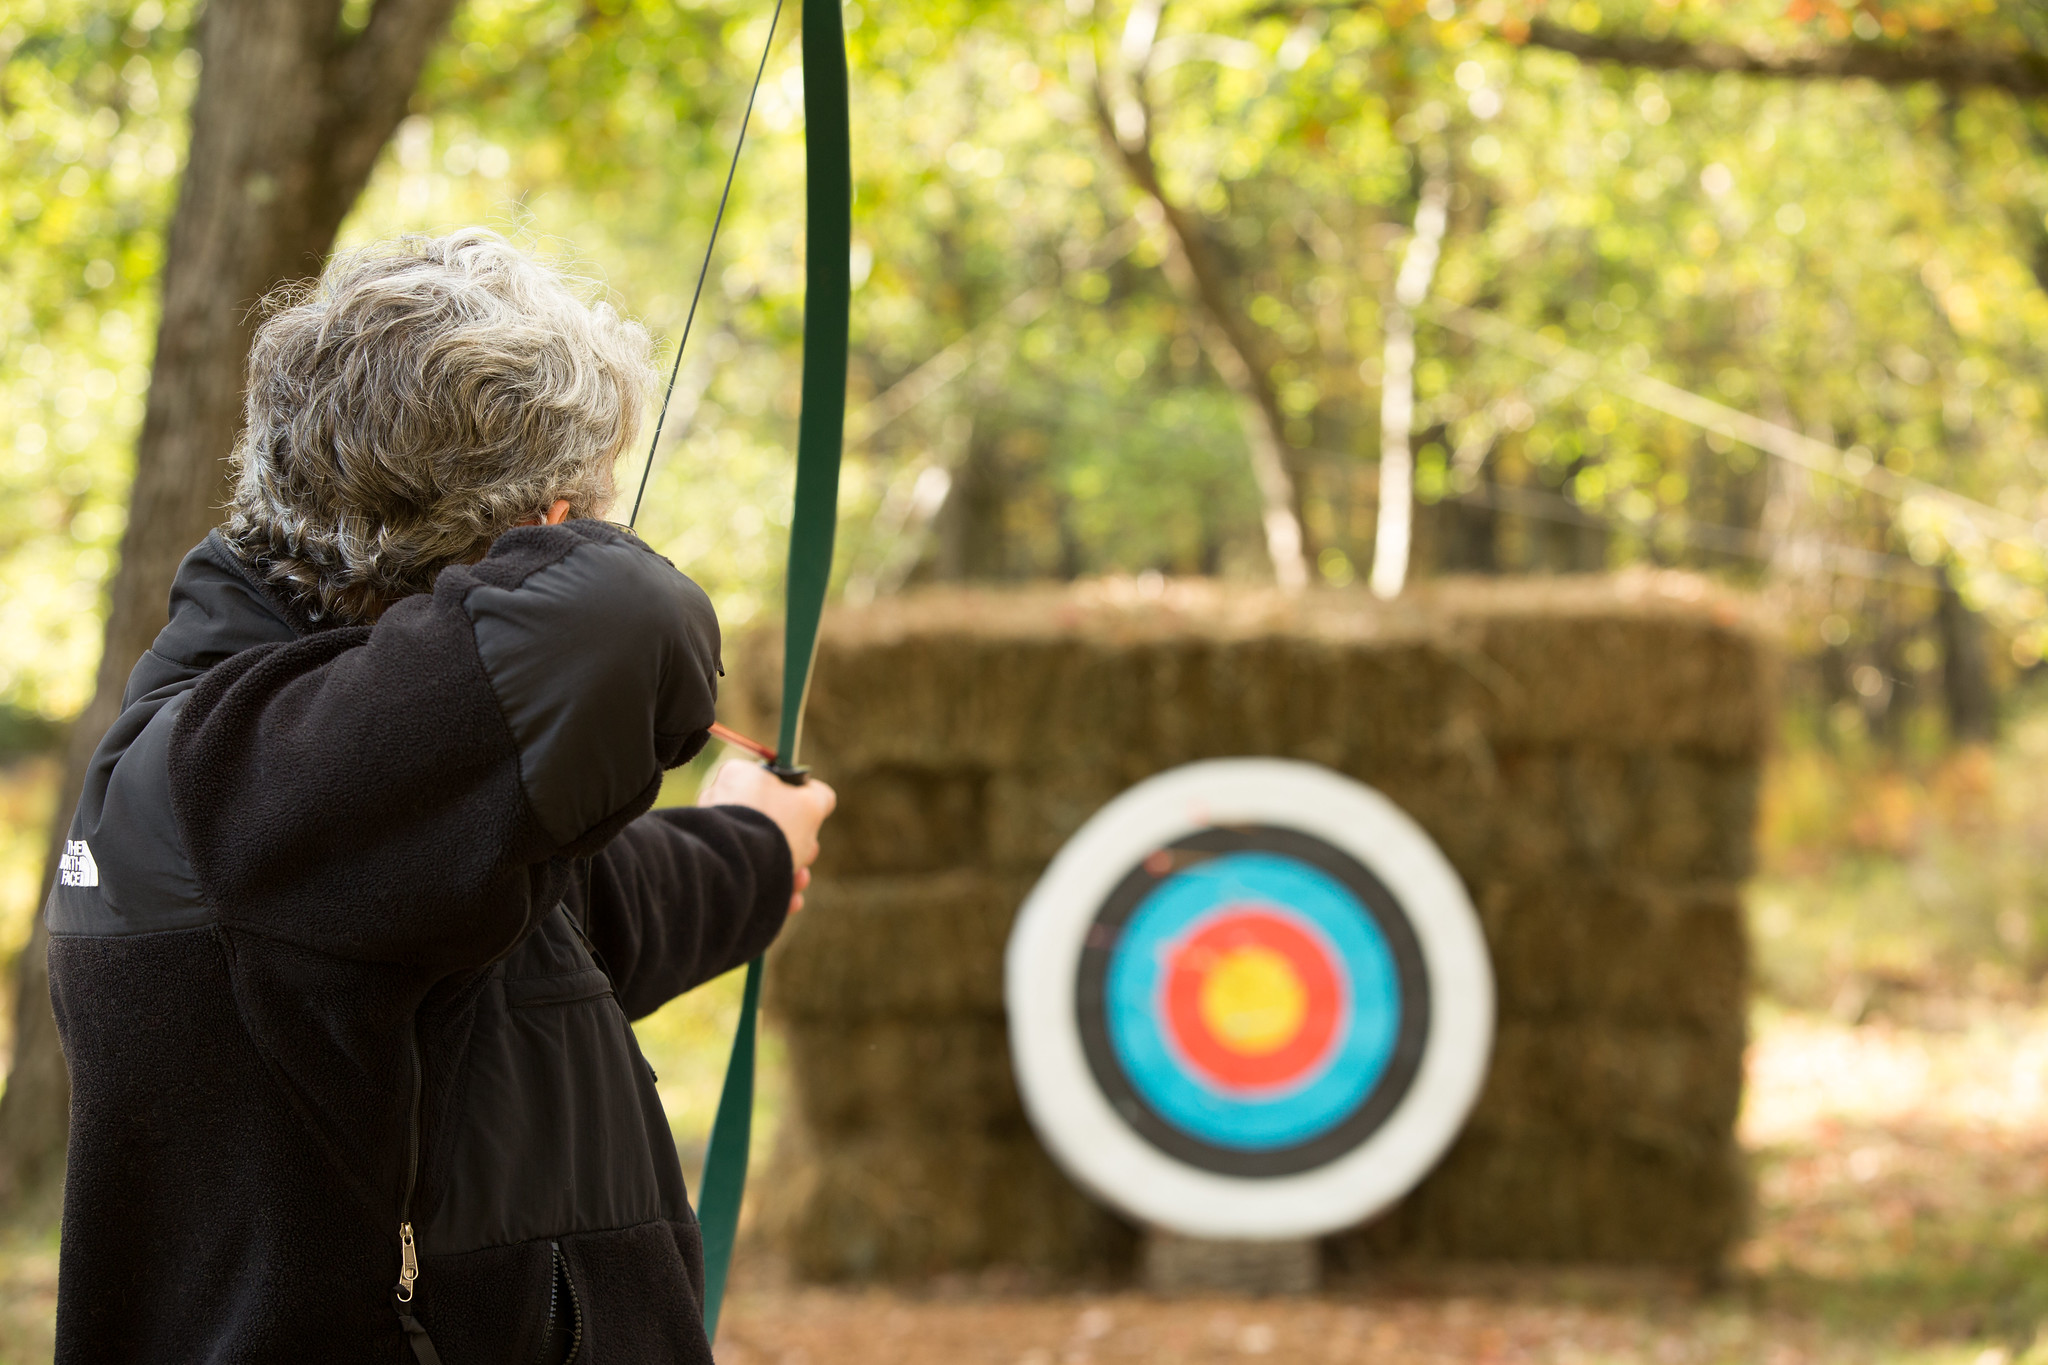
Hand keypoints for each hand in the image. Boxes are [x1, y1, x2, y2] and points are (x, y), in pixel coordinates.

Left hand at [698, 760, 836, 913]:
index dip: (799, 805)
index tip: (810, 823)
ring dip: (789, 868)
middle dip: (797, 844)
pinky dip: (771, 886)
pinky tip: (788, 900)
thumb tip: (819, 798)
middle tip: (809, 855)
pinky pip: (749, 874)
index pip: (773, 785)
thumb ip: (819, 796)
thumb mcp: (811, 804)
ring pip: (762, 851)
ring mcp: (714, 836)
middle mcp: (718, 802)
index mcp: (736, 776)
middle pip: (771, 822)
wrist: (737, 872)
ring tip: (798, 882)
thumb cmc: (773, 830)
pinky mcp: (713, 867)